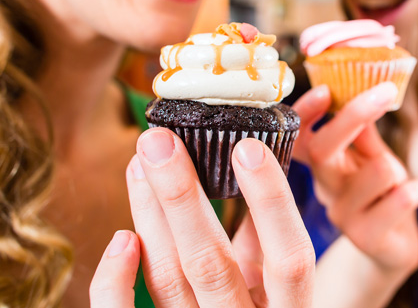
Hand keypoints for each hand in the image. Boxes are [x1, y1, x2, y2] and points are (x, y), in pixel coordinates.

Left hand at [89, 130, 314, 307]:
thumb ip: (270, 240)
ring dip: (149, 216)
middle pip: (211, 264)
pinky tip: (122, 239)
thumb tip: (260, 170)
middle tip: (158, 143)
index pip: (288, 258)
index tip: (246, 148)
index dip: (271, 203)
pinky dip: (115, 282)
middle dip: (182, 197)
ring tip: (140, 164)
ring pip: (168, 279)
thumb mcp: (280, 288)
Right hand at [293, 84, 417, 274]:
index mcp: (324, 164)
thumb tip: (356, 91)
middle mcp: (326, 188)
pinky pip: (392, 206)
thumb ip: (364, 130)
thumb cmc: (382, 192)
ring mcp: (341, 215)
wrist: (394, 245)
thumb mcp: (373, 155)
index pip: (300, 137)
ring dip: (394, 167)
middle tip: (384, 92)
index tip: (326, 90)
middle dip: (352, 118)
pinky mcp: (365, 237)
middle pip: (322, 151)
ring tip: (402, 176)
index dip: (306, 114)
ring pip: (370, 175)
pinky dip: (411, 192)